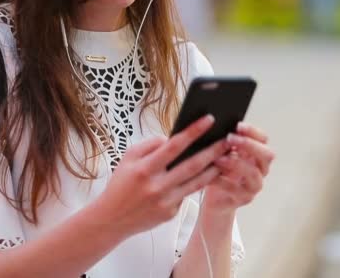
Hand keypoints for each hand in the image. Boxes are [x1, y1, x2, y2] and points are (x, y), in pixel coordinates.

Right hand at [94, 115, 228, 237]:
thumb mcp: (128, 158)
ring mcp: (166, 202)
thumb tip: (173, 138)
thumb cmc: (121, 184)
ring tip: (227, 157)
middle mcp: (157, 186)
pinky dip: (197, 184)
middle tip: (228, 140)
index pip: (174, 145)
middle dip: (213, 150)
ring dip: (214, 168)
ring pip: (197, 182)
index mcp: (145, 169)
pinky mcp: (171, 214)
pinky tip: (209, 173)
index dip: (193, 131)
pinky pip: (187, 194)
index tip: (209, 119)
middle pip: (192, 165)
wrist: (111, 219)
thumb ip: (150, 145)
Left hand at [202, 122, 274, 215]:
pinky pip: (235, 189)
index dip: (253, 132)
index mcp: (258, 154)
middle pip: (267, 155)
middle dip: (249, 145)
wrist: (216, 200)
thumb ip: (227, 143)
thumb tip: (217, 126)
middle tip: (230, 138)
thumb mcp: (224, 154)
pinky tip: (210, 175)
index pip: (263, 139)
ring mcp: (254, 185)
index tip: (238, 125)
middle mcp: (261, 170)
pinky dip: (221, 180)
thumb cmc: (220, 172)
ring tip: (219, 158)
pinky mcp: (243, 199)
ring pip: (253, 173)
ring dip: (236, 162)